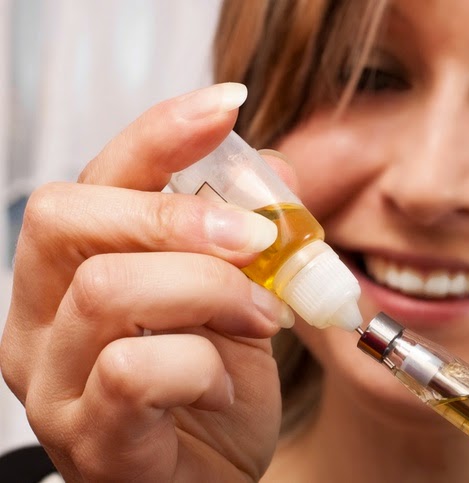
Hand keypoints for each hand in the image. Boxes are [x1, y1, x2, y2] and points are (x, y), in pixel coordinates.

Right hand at [0, 83, 294, 481]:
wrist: (211, 478)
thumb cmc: (214, 391)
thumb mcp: (240, 297)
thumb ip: (248, 236)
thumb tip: (274, 173)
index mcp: (74, 270)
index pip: (97, 176)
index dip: (160, 133)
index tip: (226, 104)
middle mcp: (41, 318)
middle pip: (69, 216)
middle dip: (176, 214)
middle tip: (254, 239)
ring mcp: (53, 381)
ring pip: (107, 290)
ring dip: (211, 291)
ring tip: (262, 316)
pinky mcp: (86, 437)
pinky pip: (133, 374)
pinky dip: (205, 367)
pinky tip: (227, 384)